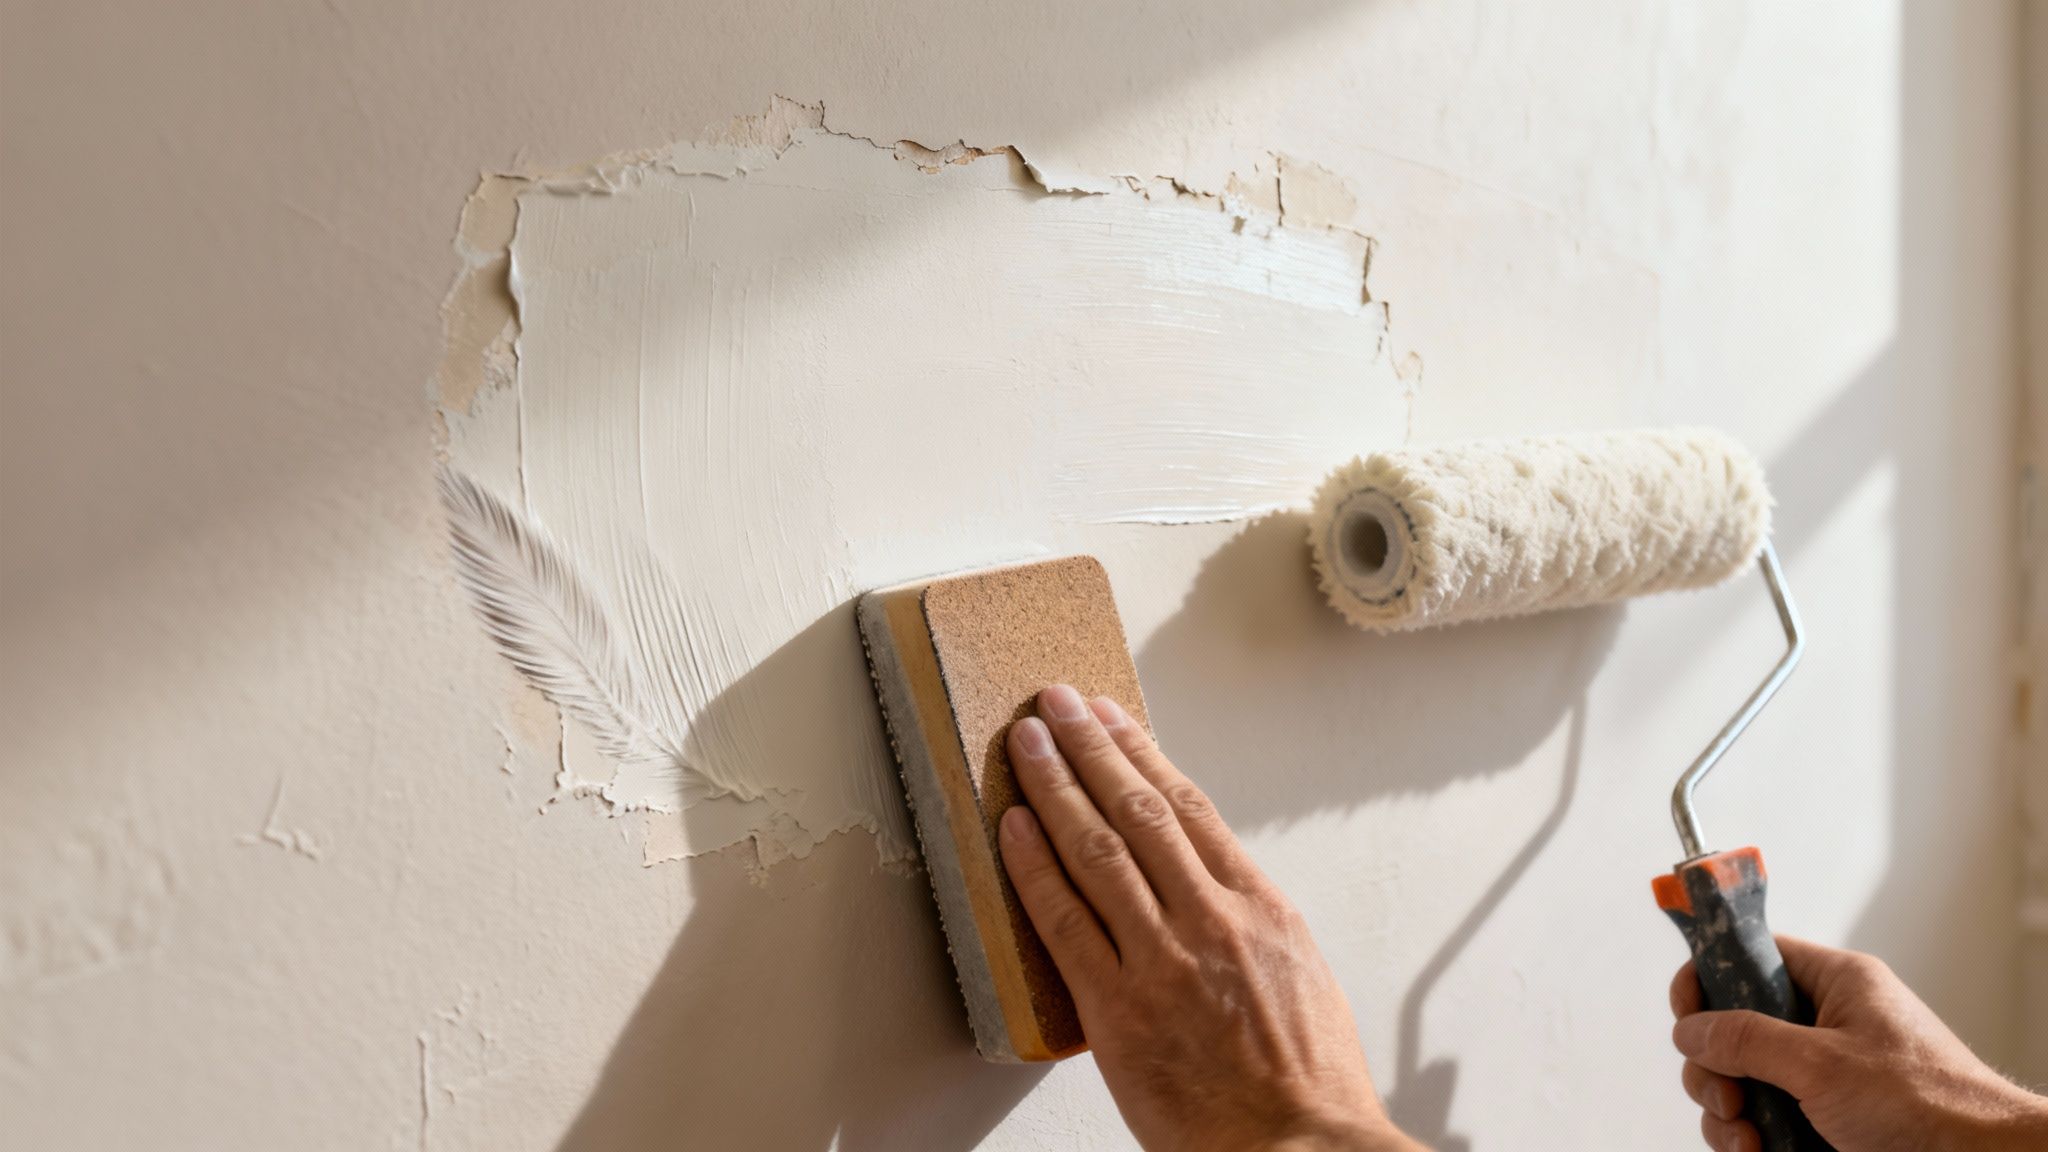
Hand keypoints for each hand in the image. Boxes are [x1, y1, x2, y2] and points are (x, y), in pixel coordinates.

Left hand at [996, 684, 1421, 1151]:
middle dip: (1092, 747)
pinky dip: (1035, 868)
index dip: (1142, 754)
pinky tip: (1013, 827)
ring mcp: (1161, 962)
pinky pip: (1064, 922)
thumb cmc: (1308, 1080)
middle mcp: (1210, 920)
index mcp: (1260, 908)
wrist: (1299, 1148)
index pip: (1189, 807)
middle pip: (1137, 811)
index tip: (1112, 718)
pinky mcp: (1118, 1010)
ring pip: (1097, 851)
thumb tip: (1210, 883)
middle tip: (1057, 702)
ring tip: (1028, 740)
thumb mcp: (1299, 974)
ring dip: (1056, 786)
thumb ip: (1249, 920)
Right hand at [1670, 935, 2047, 1151]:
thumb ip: (1746, 1039)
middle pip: (1730, 1026)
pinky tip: (1755, 1151)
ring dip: (1726, 1111)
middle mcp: (1822, 1023)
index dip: (1707, 978)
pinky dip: (1746, 1136)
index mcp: (1833, 983)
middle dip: (1713, 1067)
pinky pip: (1759, 1116)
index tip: (1685, 1014)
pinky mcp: (1819, 1115)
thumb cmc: (1926, 1102)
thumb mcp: (1821, 1063)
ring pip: (1738, 1078)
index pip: (1748, 955)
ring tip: (1746, 1138)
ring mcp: (1820, 1073)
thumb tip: (1690, 1029)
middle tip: (1727, 1094)